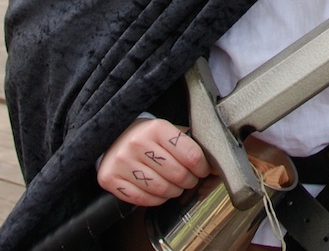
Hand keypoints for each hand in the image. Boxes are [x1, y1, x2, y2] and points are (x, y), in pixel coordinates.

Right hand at [97, 117, 212, 206]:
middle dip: (189, 181)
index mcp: (156, 128)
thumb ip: (190, 146)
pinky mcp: (111, 178)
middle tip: (189, 179)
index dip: (202, 167)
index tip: (203, 170)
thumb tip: (217, 166)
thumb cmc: (147, 137)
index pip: (191, 154)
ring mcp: (122, 161)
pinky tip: (158, 192)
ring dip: (174, 192)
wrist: (113, 138)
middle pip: (177, 174)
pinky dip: (156, 200)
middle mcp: (137, 143)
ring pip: (161, 189)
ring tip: (174, 186)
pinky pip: (142, 199)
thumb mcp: (168, 132)